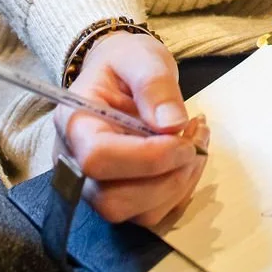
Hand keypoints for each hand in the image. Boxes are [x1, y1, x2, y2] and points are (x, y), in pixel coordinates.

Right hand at [53, 31, 208, 226]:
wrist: (121, 73)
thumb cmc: (125, 63)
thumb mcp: (141, 57)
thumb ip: (154, 83)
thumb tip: (171, 123)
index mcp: (74, 124)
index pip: (98, 158)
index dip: (146, 156)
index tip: (181, 135)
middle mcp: (76, 165)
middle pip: (113, 200)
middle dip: (167, 177)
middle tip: (195, 137)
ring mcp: (96, 188)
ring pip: (137, 214)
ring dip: (180, 183)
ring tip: (197, 140)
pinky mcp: (121, 197)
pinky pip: (154, 213)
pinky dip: (182, 189)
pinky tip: (189, 155)